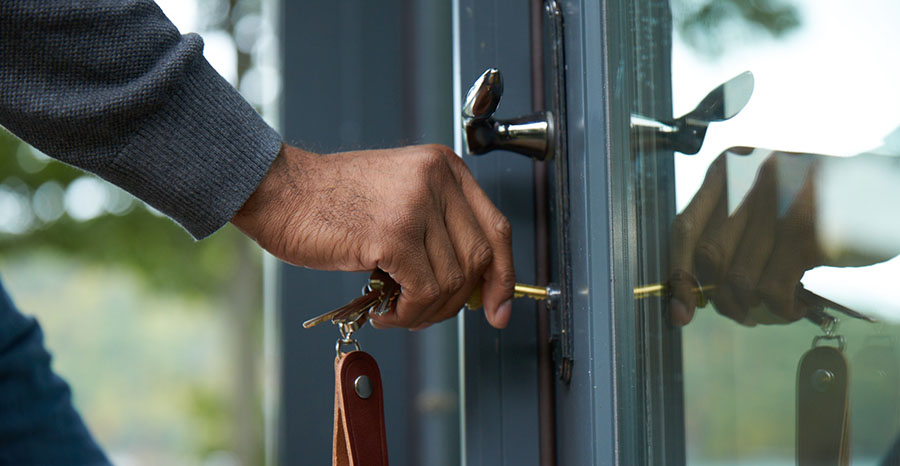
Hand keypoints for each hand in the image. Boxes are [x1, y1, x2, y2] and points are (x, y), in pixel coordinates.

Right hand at [231, 144, 515, 328]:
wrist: (280, 191)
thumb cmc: (330, 200)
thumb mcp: (399, 197)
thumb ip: (439, 229)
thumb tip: (474, 286)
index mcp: (444, 167)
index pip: (497, 228)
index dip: (504, 275)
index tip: (498, 307)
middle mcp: (437, 179)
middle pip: (479, 259)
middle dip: (458, 300)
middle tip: (427, 313)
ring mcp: (416, 204)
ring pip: (452, 281)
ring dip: (427, 311)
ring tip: (397, 310)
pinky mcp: (394, 234)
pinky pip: (423, 292)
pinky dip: (408, 314)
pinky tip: (385, 312)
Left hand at [669, 148, 821, 325]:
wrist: (881, 191)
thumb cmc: (815, 199)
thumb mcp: (763, 197)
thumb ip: (728, 227)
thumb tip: (694, 285)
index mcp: (730, 169)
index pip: (686, 227)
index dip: (678, 273)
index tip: (678, 308)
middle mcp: (750, 181)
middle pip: (709, 257)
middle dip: (718, 296)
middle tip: (737, 309)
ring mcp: (780, 206)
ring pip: (739, 278)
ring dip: (750, 306)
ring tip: (768, 308)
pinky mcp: (808, 234)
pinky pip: (772, 289)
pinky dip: (779, 308)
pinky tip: (793, 304)